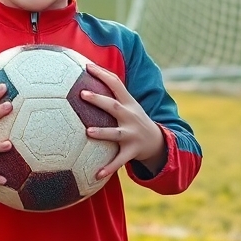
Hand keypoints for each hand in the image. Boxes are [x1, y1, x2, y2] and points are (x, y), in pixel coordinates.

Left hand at [80, 63, 165, 179]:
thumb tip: (86, 76)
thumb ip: (111, 94)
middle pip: (114, 106)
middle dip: (99, 99)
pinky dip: (109, 168)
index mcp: (128, 103)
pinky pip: (119, 161)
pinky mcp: (133, 151)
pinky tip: (96, 174)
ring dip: (102, 132)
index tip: (86, 66)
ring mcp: (132, 134)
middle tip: (82, 93)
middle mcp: (130, 117)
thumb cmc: (134, 119)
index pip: (116, 84)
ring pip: (116, 134)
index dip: (102, 74)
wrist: (157, 141)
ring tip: (88, 132)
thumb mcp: (128, 105)